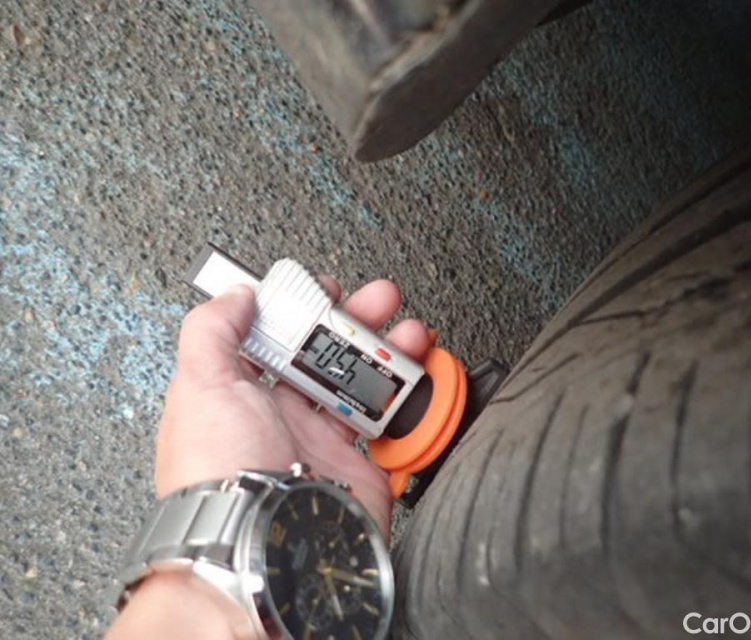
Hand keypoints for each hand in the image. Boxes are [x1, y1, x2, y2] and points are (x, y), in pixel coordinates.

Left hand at [155, 278, 430, 538]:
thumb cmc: (221, 472)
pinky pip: (390, 428)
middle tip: (381, 300)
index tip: (329, 292)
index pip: (279, 340)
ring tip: (411, 334)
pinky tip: (420, 380)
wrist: (262, 544)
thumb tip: (236, 295)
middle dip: (358, 324)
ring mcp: (323, 442)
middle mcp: (283, 417)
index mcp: (243, 395)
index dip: (305, 312)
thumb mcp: (200, 385)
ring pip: (364, 386)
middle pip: (328, 357)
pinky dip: (410, 404)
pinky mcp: (358, 468)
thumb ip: (212, 331)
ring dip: (390, 355)